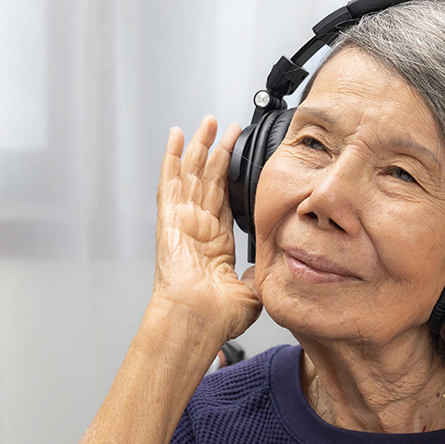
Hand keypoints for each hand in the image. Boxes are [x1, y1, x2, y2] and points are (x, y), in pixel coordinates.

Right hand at [151, 116, 261, 341]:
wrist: (197, 320)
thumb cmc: (217, 317)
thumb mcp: (254, 291)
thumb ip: (263, 273)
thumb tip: (275, 266)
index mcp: (216, 244)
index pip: (223, 199)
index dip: (229, 175)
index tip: (237, 156)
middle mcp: (198, 229)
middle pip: (208, 179)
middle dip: (216, 151)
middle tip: (223, 127)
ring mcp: (182, 221)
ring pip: (192, 173)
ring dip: (199, 146)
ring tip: (207, 122)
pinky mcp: (169, 218)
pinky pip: (170, 181)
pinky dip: (173, 158)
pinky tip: (177, 136)